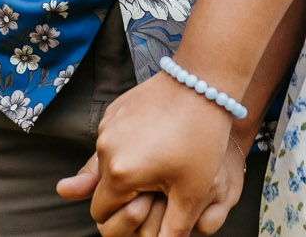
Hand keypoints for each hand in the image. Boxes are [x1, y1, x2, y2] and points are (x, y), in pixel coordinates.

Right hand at [55, 72, 251, 236]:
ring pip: (106, 163)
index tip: (153, 202)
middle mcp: (104, 148)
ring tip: (162, 158)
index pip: (101, 213)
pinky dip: (128, 146)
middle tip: (157, 185)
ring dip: (126, 169)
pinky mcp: (115, 109)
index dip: (125, 216)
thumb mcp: (191, 192)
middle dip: (124, 194)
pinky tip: (157, 138)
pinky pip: (112, 139)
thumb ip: (172, 230)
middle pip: (101, 189)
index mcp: (119, 173)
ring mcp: (108, 125)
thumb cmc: (202, 139)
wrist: (204, 83)